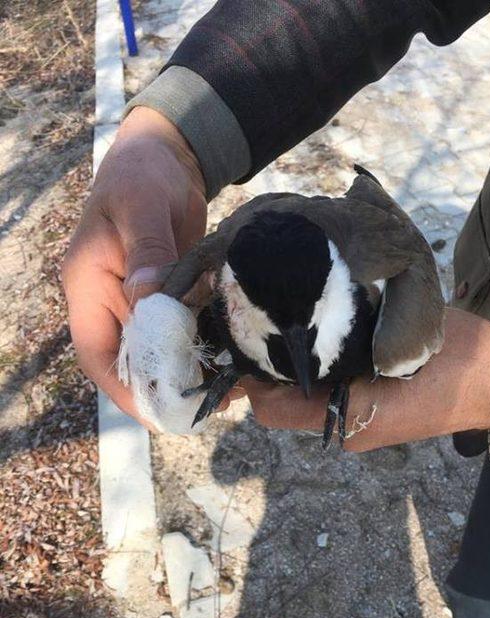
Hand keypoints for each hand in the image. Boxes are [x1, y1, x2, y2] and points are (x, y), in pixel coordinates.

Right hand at [62, 106, 209, 421]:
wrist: (165, 157)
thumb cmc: (142, 174)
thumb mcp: (142, 206)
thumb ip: (146, 250)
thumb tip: (148, 297)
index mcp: (88, 285)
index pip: (96, 351)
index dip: (121, 388)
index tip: (156, 413)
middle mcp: (110, 301)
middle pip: (129, 361)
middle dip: (161, 390)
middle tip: (201, 409)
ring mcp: (137, 302)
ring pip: (156, 352)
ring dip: (184, 374)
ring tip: (222, 392)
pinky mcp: (165, 297)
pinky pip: (179, 333)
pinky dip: (199, 349)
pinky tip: (227, 362)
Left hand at [243, 309, 489, 451]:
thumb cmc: (461, 359)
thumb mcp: (404, 335)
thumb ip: (351, 331)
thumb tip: (303, 310)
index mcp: (351, 415)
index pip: (272, 405)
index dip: (252, 374)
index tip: (250, 330)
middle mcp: (347, 428)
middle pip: (283, 405)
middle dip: (269, 368)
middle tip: (267, 318)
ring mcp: (361, 427)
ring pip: (305, 402)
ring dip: (295, 370)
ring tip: (296, 321)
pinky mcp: (373, 419)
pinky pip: (330, 398)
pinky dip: (320, 373)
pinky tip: (329, 335)